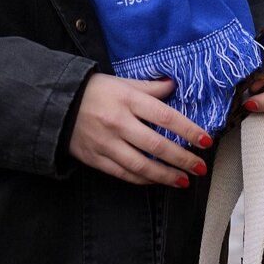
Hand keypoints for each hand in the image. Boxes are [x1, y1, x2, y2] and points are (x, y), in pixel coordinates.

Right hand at [68, 73, 212, 187]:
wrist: (57, 104)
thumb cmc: (95, 91)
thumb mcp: (123, 83)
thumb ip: (150, 88)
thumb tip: (174, 86)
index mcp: (128, 100)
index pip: (165, 116)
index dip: (188, 130)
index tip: (205, 140)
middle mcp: (118, 123)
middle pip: (156, 145)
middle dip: (182, 158)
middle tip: (201, 167)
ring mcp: (106, 143)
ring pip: (141, 165)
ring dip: (166, 175)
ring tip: (184, 180)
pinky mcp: (95, 159)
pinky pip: (123, 174)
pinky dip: (143, 179)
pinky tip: (158, 180)